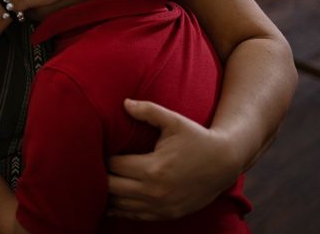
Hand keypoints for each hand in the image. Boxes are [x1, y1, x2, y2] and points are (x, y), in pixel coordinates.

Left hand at [106, 99, 241, 220]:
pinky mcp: (167, 214)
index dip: (103, 157)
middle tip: (94, 165)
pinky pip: (135, 216)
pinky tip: (111, 201)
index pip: (114, 166)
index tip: (99, 149)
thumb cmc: (197, 137)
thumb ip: (148, 110)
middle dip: (101, 176)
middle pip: (111, 188)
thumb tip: (124, 103)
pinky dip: (121, 209)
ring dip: (108, 194)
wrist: (225, 162)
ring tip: (98, 182)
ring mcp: (161, 206)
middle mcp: (154, 191)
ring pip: (120, 206)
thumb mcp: (174, 121)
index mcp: (153, 168)